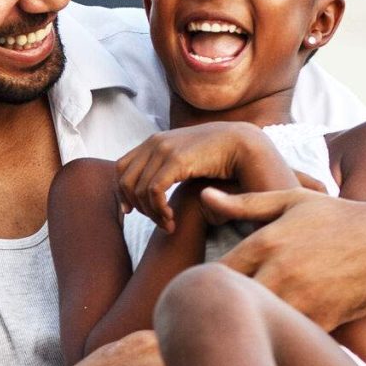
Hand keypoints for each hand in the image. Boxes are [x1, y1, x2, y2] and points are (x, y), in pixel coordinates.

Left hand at [115, 124, 280, 227]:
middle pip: (125, 182)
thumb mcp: (185, 161)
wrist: (243, 144)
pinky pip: (153, 191)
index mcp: (155, 141)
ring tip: (168, 224)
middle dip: (136, 208)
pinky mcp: (176, 159)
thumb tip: (149, 190)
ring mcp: (164, 148)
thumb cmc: (217, 158)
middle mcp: (155, 142)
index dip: (123, 193)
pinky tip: (172, 220)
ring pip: (139, 190)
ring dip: (151, 214)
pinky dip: (159, 211)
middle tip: (157, 222)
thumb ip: (166, 170)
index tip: (132, 213)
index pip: (121, 168)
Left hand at [197, 186, 365, 332]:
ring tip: (238, 327)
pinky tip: (273, 333)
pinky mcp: (321, 322)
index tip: (204, 292)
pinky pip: (287, 336)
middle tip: (214, 315)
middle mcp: (280, 272)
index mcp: (266, 242)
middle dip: (220, 311)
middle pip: (230, 303)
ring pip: (257, 324)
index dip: (204, 287)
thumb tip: (205, 196)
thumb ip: (246, 202)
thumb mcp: (293, 201)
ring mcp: (302, 299)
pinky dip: (277, 337)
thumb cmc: (340, 219)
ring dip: (247, 326)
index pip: (215, 273)